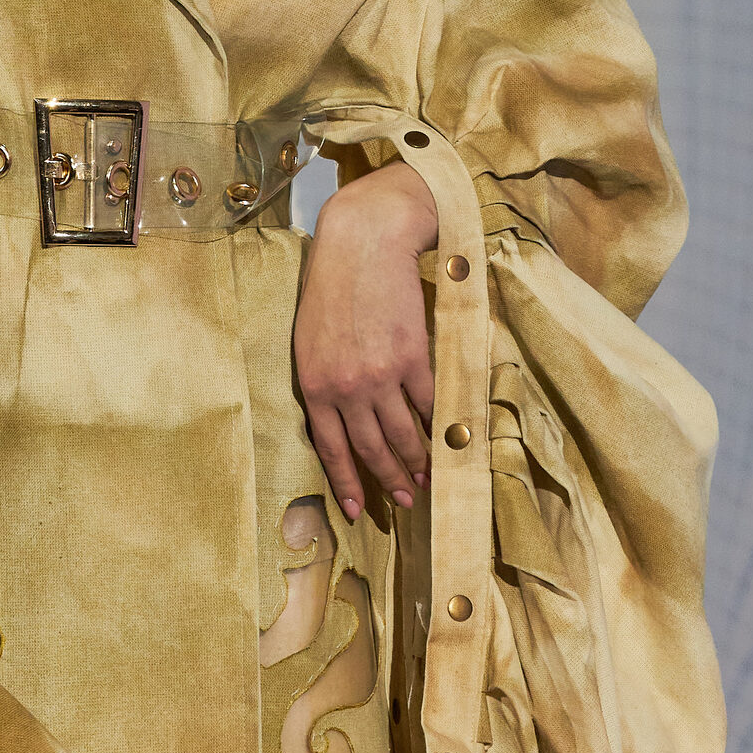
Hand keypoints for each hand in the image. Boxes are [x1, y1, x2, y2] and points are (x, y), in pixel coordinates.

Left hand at [293, 157, 438, 519]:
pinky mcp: (413, 358)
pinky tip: (444, 438)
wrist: (363, 243)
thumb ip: (323, 381)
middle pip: (371, 449)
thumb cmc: (331, 286)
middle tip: (406, 500)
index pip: (331, 448)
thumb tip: (341, 419)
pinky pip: (428, 404)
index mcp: (313, 385)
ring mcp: (381, 376)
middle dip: (390, 480)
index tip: (361, 510)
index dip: (348, 483)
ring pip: (403, 434)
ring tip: (427, 478)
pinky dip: (438, 425)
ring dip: (417, 461)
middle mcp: (345, 388)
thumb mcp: (309, 340)